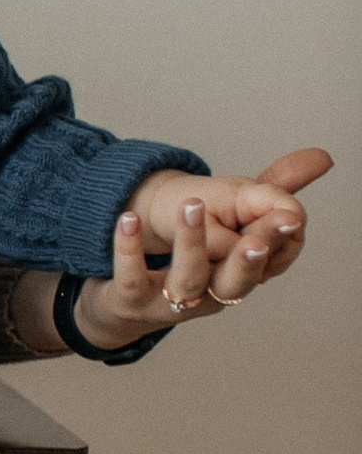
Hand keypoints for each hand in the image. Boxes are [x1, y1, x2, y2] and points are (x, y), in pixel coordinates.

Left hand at [79, 150, 329, 341]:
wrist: (127, 295)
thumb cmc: (193, 250)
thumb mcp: (236, 215)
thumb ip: (275, 190)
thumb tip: (325, 157)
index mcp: (242, 267)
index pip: (274, 259)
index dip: (280, 240)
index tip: (288, 217)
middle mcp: (214, 288)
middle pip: (239, 281)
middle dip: (249, 260)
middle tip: (253, 239)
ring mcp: (173, 297)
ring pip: (189, 280)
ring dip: (192, 244)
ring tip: (191, 208)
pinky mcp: (134, 297)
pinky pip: (132, 277)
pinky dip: (129, 249)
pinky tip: (128, 220)